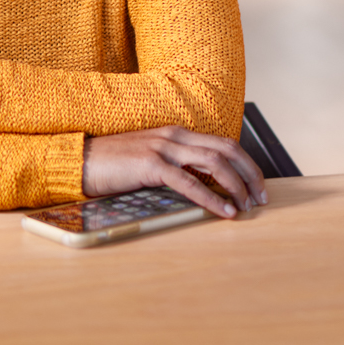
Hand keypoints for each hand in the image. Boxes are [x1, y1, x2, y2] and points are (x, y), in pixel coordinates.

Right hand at [82, 126, 266, 218]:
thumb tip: (207, 187)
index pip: (224, 143)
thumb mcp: (152, 160)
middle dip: (250, 174)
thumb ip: (177, 165)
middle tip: (261, 198)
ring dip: (236, 186)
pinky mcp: (151, 165)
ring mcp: (163, 148)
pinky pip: (189, 182)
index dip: (246, 164)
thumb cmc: (116, 165)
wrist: (81, 160)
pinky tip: (223, 211)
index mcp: (176, 133)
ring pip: (214, 163)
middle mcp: (174, 135)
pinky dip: (212, 199)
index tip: (257, 186)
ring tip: (246, 207)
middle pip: (227, 149)